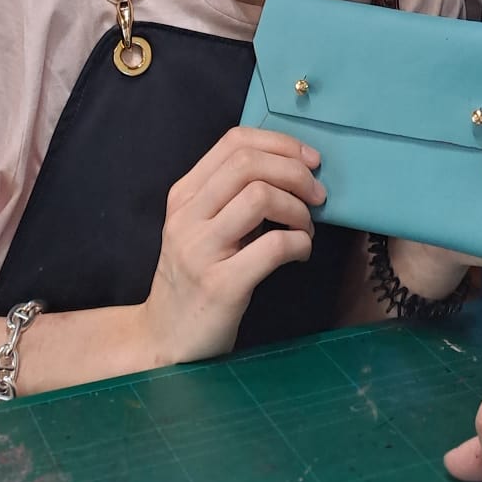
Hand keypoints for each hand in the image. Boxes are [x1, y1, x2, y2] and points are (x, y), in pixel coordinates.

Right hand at [146, 126, 323, 366]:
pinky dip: (300, 243)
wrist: (165, 340)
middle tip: (317, 195)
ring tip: (306, 228)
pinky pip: (273, 246)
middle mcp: (187, 216)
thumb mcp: (202, 228)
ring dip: (298, 208)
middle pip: (248, 164)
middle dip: (295, 172)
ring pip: (260, 196)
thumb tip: (293, 170)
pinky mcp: (220, 285)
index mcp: (184, 194)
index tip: (309, 160)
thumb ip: (232, 197)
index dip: (280, 143)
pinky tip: (301, 253)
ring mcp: (200, 250)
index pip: (234, 141)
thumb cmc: (194, 279)